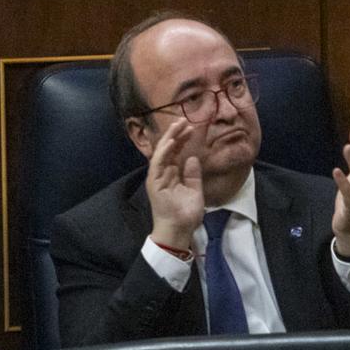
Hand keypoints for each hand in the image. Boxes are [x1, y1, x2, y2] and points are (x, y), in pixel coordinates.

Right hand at [145, 116, 206, 249]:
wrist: (178, 230)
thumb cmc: (186, 214)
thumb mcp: (195, 191)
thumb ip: (193, 175)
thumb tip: (192, 158)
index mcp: (172, 174)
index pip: (176, 152)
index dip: (182, 139)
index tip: (190, 127)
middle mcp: (163, 173)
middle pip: (168, 149)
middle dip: (175, 134)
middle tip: (183, 119)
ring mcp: (157, 176)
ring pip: (162, 152)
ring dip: (169, 138)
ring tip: (177, 125)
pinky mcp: (154, 181)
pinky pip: (158, 163)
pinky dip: (164, 152)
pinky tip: (171, 142)